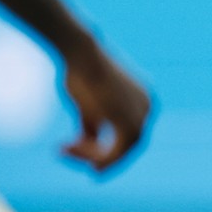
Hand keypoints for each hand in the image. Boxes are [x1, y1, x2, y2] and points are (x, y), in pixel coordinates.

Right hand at [61, 40, 150, 171]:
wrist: (81, 53)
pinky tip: (72, 150)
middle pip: (129, 144)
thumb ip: (93, 124)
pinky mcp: (131, 121)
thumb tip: (89, 142)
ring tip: (65, 151)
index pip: (128, 132)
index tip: (77, 147)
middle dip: (100, 154)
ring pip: (122, 150)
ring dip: (93, 155)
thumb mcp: (87, 103)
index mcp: (142, 101)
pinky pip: (117, 150)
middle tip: (74, 158)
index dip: (106, 145)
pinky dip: (96, 155)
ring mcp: (142, 115)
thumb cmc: (80, 72)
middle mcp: (147, 107)